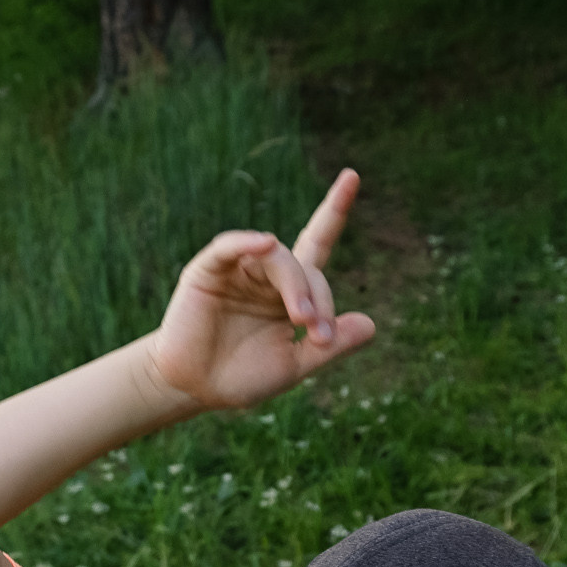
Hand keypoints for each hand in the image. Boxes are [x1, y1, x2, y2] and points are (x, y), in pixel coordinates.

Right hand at [146, 168, 374, 410]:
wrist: (194, 390)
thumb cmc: (242, 377)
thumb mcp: (295, 366)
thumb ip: (331, 346)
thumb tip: (372, 325)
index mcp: (289, 290)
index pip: (317, 243)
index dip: (334, 210)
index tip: (352, 175)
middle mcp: (266, 273)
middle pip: (305, 265)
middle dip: (319, 298)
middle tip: (319, 335)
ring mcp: (238, 269)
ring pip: (277, 258)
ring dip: (296, 285)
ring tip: (302, 319)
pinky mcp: (208, 271)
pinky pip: (229, 247)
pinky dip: (247, 242)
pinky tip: (264, 244)